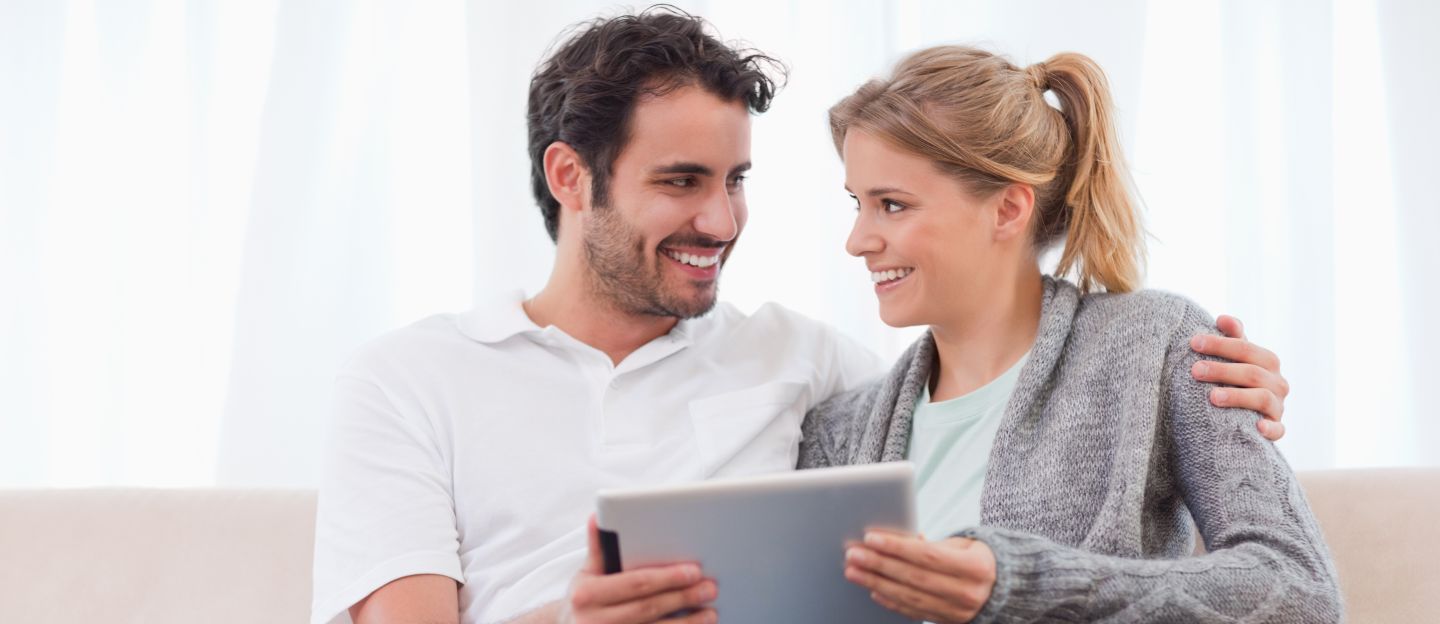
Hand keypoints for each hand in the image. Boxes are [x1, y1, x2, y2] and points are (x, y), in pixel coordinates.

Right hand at [559, 516, 716, 623]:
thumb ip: (597, 547)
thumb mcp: (585, 574)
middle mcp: (595, 622)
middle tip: (709, 588)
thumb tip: (598, 516)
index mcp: (587, 595)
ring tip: (710, 613)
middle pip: (649, 608)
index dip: (667, 577)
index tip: (693, 570)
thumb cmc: (583, 600)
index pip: (635, 583)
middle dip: (683, 597)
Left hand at [844, 530, 995, 623]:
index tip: (870, 538)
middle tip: (853, 555)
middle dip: (879, 565)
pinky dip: (891, 601)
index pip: (928, 555)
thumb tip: (895, 539)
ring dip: (877, 583)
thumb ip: (931, 544)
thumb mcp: (963, 545)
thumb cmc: (976, 558)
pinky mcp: (947, 622)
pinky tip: (873, 590)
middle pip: (914, 577)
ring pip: (910, 597)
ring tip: (854, 572)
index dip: (897, 547)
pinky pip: (913, 612)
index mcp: (975, 566)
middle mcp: (968, 592)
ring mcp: (957, 611)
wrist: (1002, 589)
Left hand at [1189, 314, 1289, 440]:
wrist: (1247, 416)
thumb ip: (1233, 338)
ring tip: (1212, 397)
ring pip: (1262, 398)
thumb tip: (1222, 318)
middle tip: (1195, 370)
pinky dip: (1270, 428)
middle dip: (1222, 370)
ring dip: (1237, 397)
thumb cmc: (1237, 380)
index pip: (1245, 348)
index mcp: (1267, 361)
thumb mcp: (1236, 358)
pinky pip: (1278, 430)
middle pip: (1252, 373)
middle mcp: (1277, 382)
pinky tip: (1257, 427)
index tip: (1194, 342)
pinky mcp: (1276, 429)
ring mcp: (1278, 407)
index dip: (1220, 344)